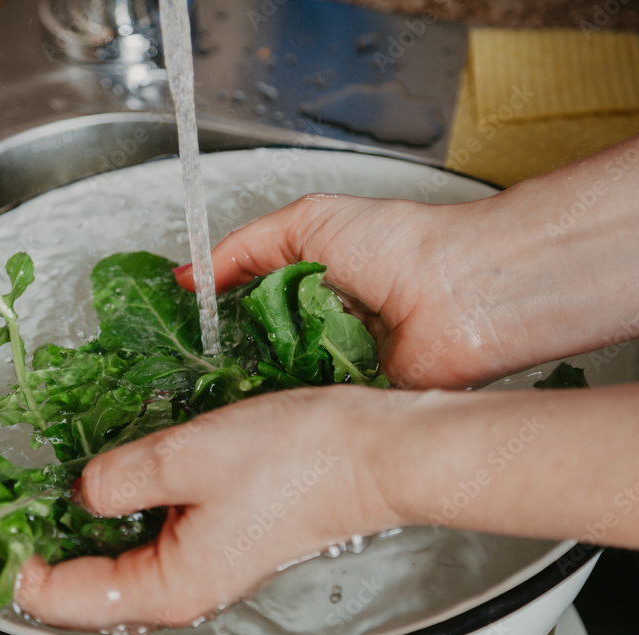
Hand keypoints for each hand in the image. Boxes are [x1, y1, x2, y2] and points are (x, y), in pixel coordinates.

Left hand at [13, 384, 404, 629]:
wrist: (370, 452)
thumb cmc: (298, 462)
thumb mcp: (186, 457)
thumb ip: (119, 476)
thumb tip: (82, 488)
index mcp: (170, 584)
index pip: (68, 597)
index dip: (20, 567)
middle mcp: (183, 585)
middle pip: (89, 583)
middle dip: (44, 548)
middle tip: (8, 505)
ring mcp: (200, 559)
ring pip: (118, 554)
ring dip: (80, 524)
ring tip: (46, 485)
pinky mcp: (216, 530)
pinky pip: (150, 529)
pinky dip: (120, 507)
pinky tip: (108, 472)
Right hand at [176, 194, 518, 388]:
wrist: (460, 292)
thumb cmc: (400, 244)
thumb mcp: (306, 222)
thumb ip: (242, 248)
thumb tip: (193, 275)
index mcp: (308, 283)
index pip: (245, 307)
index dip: (214, 318)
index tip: (178, 326)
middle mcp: (320, 326)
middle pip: (254, 350)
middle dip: (226, 358)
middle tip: (191, 366)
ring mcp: (336, 366)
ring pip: (276, 384)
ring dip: (256, 383)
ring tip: (224, 385)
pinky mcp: (354, 400)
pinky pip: (310, 409)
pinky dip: (292, 407)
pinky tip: (268, 406)